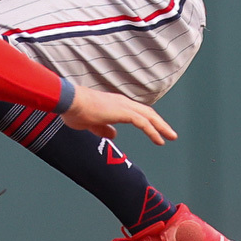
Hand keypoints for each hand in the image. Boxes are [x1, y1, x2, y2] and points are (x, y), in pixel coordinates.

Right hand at [60, 85, 177, 145]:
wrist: (70, 101)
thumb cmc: (75, 111)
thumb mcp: (90, 124)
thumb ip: (103, 129)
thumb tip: (114, 135)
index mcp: (115, 104)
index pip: (136, 112)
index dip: (147, 121)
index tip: (155, 130)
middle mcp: (122, 102)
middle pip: (147, 112)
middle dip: (160, 123)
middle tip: (170, 133)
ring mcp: (124, 106)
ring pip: (149, 116)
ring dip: (161, 127)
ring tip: (171, 136)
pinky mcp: (123, 112)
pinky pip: (143, 123)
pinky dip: (153, 131)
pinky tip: (159, 140)